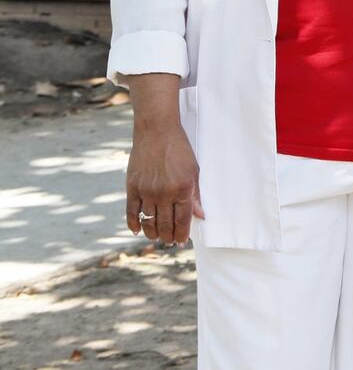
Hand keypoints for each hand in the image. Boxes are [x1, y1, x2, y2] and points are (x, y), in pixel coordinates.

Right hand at [126, 119, 202, 245]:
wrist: (156, 131)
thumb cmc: (179, 149)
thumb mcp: (193, 170)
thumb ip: (195, 195)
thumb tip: (200, 215)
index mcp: (183, 189)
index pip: (183, 220)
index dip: (182, 233)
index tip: (182, 241)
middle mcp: (164, 193)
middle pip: (165, 224)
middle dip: (168, 237)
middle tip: (170, 242)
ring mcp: (146, 191)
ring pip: (148, 222)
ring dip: (153, 233)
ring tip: (157, 237)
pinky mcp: (132, 187)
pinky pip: (131, 212)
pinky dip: (134, 224)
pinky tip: (138, 230)